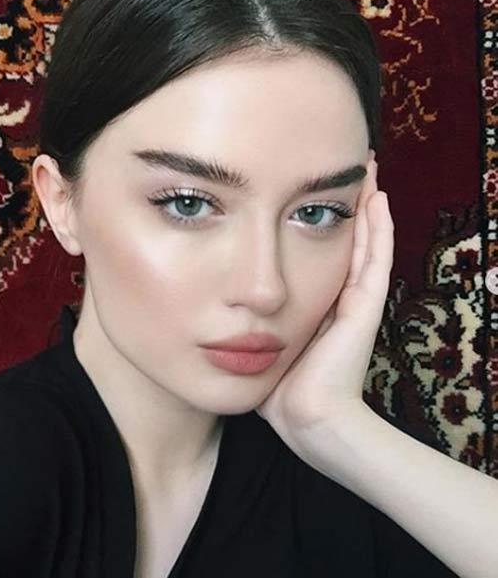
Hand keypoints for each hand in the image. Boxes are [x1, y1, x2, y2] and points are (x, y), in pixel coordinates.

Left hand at [255, 152, 394, 460]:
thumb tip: (205, 303)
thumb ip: (237, 321)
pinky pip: (375, 258)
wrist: (305, 419)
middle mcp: (336, 295)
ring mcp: (354, 299)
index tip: (299, 187)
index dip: (309, 218)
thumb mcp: (253, 343)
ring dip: (363, 204)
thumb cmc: (274, 388)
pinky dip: (378, 227)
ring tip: (365, 168)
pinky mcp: (364, 305)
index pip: (312, 248)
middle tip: (340, 164)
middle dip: (338, 202)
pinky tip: (376, 196)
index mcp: (310, 301)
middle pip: (340, 238)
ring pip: (363, 240)